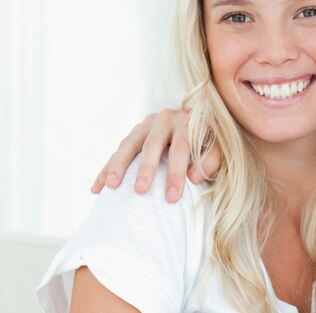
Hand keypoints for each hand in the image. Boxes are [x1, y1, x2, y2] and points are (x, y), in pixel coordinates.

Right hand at [91, 109, 221, 202]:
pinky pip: (116, 152)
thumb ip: (211, 160)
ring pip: (128, 144)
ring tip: (112, 187)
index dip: (176, 173)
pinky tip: (97, 187)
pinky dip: (106, 169)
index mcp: (186, 121)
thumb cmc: (207, 140)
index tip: (172, 197)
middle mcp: (163, 119)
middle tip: (140, 191)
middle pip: (151, 145)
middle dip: (145, 169)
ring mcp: (145, 125)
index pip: (181, 148)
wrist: (196, 120)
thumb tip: (193, 177)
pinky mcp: (133, 134)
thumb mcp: (218, 146)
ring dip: (118, 166)